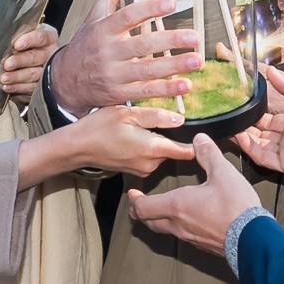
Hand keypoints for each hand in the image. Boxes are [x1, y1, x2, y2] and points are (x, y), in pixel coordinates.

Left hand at [0, 23, 56, 99]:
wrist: (26, 55)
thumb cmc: (25, 42)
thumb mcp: (23, 34)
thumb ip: (18, 36)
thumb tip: (12, 45)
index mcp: (48, 39)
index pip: (41, 38)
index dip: (29, 40)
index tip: (16, 45)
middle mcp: (50, 54)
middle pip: (36, 57)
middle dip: (20, 61)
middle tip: (7, 64)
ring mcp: (47, 71)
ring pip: (34, 74)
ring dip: (17, 76)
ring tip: (4, 78)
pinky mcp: (41, 85)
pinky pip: (31, 88)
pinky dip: (17, 87)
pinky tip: (7, 86)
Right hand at [40, 104, 195, 180]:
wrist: (78, 148)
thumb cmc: (99, 127)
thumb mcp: (128, 113)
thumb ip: (156, 116)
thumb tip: (180, 119)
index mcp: (152, 148)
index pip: (186, 151)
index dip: (197, 143)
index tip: (206, 134)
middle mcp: (151, 163)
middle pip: (174, 150)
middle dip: (174, 137)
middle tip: (168, 119)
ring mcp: (143, 169)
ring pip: (162, 153)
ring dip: (160, 141)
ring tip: (148, 126)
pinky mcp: (136, 170)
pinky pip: (151, 157)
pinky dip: (149, 147)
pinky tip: (137, 135)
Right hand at [49, 0, 200, 112]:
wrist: (65, 81)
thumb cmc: (85, 45)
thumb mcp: (94, 16)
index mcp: (104, 30)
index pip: (127, 16)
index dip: (149, 9)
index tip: (170, 3)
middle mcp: (108, 52)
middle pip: (142, 45)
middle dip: (170, 41)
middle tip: (194, 37)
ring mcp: (114, 74)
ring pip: (147, 70)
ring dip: (174, 66)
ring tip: (196, 61)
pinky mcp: (119, 93)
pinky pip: (145, 92)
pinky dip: (166, 90)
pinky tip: (184, 85)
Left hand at [127, 134, 260, 257]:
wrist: (253, 238)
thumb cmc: (235, 206)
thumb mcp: (223, 173)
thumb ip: (208, 154)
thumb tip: (199, 139)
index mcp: (177, 205)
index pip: (142, 207)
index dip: (134, 200)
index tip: (132, 192)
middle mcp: (177, 224)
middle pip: (148, 221)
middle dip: (141, 211)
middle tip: (140, 201)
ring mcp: (188, 237)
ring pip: (163, 229)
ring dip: (157, 219)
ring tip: (160, 208)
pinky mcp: (201, 245)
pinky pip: (180, 235)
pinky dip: (174, 226)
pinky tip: (186, 218)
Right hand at [232, 66, 283, 185]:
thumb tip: (271, 71)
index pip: (269, 106)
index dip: (254, 100)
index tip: (238, 92)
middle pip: (260, 123)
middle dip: (243, 116)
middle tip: (226, 107)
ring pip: (257, 140)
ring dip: (243, 132)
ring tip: (227, 121)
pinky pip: (262, 156)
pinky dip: (249, 147)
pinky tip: (239, 137)